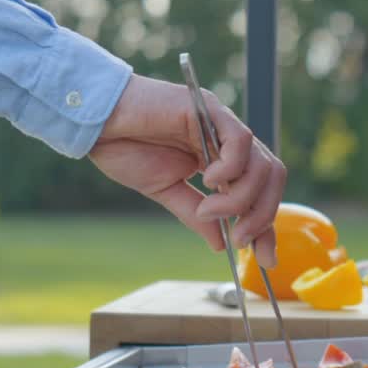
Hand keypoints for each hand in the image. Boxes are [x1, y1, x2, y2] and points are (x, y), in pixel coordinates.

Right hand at [89, 74, 285, 267]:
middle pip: (271, 178)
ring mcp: (220, 124)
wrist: (95, 121)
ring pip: (262, 164)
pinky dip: (230, 169)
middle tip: (240, 239)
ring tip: (210, 210)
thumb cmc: (124, 147)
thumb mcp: (165, 190)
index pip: (258, 192)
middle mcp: (226, 141)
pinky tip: (207, 180)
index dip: (267, 225)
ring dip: (241, 198)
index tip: (266, 258)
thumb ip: (194, 214)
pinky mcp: (209, 109)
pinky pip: (240, 141)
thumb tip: (220, 244)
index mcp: (219, 160)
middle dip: (262, 216)